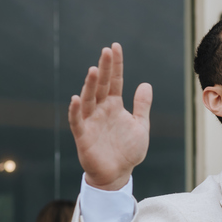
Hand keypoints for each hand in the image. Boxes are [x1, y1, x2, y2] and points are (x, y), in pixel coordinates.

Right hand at [68, 43, 151, 190]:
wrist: (118, 174)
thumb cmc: (128, 150)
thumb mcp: (140, 126)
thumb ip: (142, 106)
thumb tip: (146, 84)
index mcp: (114, 106)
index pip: (114, 81)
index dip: (115, 65)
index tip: (115, 47)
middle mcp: (101, 110)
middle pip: (102, 85)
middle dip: (104, 69)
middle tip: (107, 51)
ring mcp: (91, 121)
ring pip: (89, 99)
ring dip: (90, 85)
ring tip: (94, 70)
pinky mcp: (83, 135)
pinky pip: (77, 121)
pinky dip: (75, 110)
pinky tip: (76, 99)